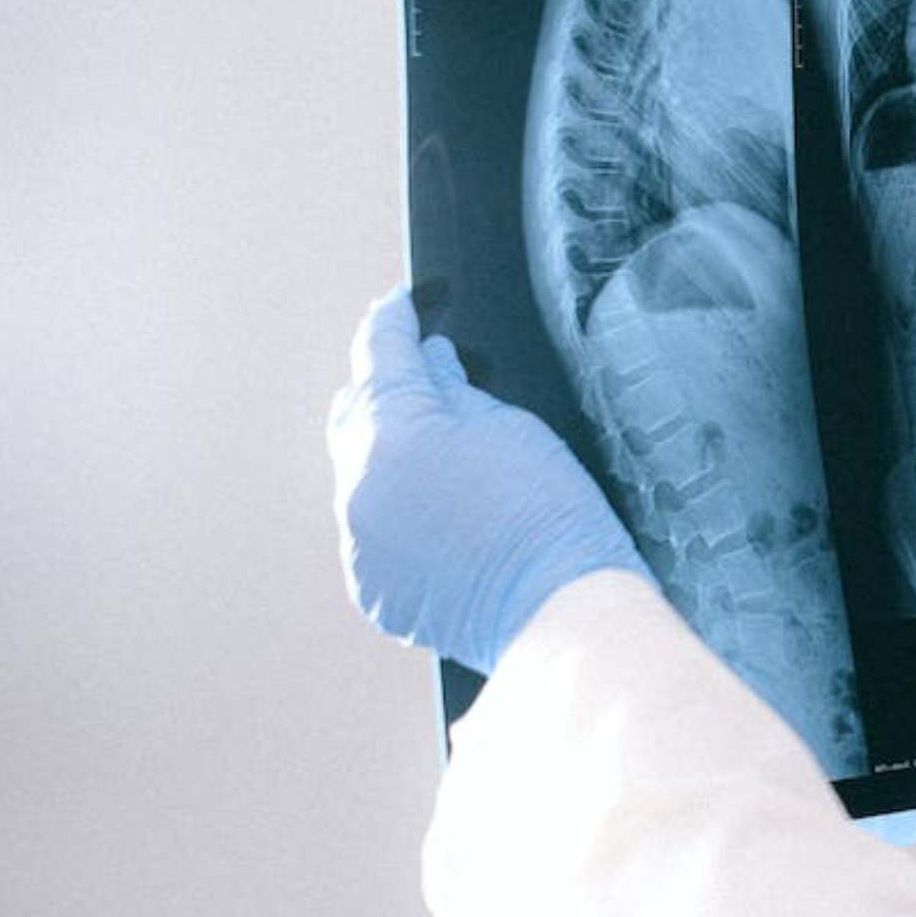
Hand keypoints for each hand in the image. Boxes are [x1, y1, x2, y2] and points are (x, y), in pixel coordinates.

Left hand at [326, 284, 652, 674]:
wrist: (562, 611)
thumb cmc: (551, 514)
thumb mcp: (514, 428)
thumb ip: (458, 391)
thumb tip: (433, 364)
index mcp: (392, 434)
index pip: (379, 354)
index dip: (391, 321)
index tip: (400, 305)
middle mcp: (357, 486)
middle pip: (354, 414)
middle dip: (386, 391)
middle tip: (428, 379)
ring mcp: (358, 541)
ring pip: (360, 476)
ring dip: (392, 459)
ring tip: (447, 462)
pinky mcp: (369, 587)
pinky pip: (371, 533)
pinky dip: (399, 517)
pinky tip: (447, 521)